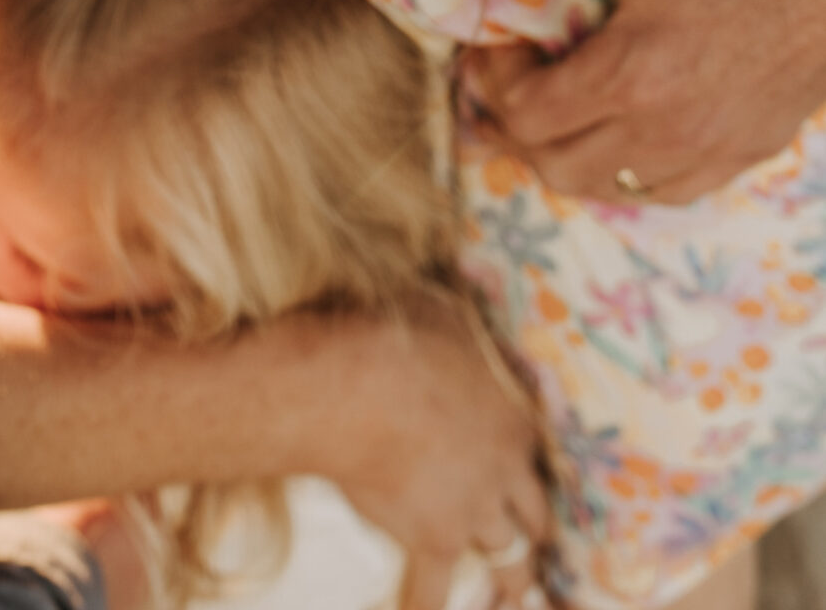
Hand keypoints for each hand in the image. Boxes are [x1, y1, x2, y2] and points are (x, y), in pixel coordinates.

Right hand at [319, 302, 548, 609]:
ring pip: (504, 554)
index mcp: (516, 418)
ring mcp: (471, 512)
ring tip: (507, 589)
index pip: (537, 456)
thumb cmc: (397, 333)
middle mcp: (505, 472)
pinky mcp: (430, 540)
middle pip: (534, 515)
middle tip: (531, 541)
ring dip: (506, 572)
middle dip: (532, 527)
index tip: (524, 474)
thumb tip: (471, 313)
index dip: (529, 466)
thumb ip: (468, 334)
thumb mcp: (447, 314)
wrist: (356, 383)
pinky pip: (433, 592)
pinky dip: (428, 608)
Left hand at [458, 0, 825, 202]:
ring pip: (611, 187)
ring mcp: (718, 147)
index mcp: (635, 71)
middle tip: (507, 75)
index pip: (527, 116)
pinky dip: (627, 167)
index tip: (493, 42)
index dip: (491, 83)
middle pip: (558, 165)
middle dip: (514, 125)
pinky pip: (669, 190)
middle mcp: (673, 128)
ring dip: (566, 150)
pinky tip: (620, 121)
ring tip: (554, 98)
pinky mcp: (752, 148)